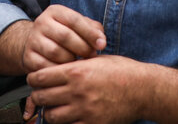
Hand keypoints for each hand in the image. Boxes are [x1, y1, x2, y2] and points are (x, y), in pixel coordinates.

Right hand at [22, 4, 105, 72]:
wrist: (36, 44)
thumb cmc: (64, 34)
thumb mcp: (78, 26)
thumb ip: (93, 29)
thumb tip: (101, 41)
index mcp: (55, 11)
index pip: (74, 20)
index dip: (90, 33)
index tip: (102, 45)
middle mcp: (41, 22)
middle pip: (65, 36)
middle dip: (82, 48)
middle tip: (91, 56)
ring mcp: (33, 40)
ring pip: (56, 53)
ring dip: (71, 60)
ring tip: (79, 62)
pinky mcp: (28, 57)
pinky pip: (47, 67)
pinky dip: (60, 71)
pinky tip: (66, 70)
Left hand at [27, 56, 143, 123]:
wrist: (143, 89)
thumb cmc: (123, 71)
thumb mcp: (97, 59)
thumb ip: (76, 64)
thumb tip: (57, 67)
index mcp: (76, 71)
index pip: (40, 77)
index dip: (34, 79)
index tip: (35, 80)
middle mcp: (77, 91)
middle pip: (41, 97)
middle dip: (39, 95)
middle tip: (42, 94)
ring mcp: (84, 110)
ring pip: (51, 116)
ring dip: (50, 112)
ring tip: (56, 107)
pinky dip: (66, 123)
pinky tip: (70, 116)